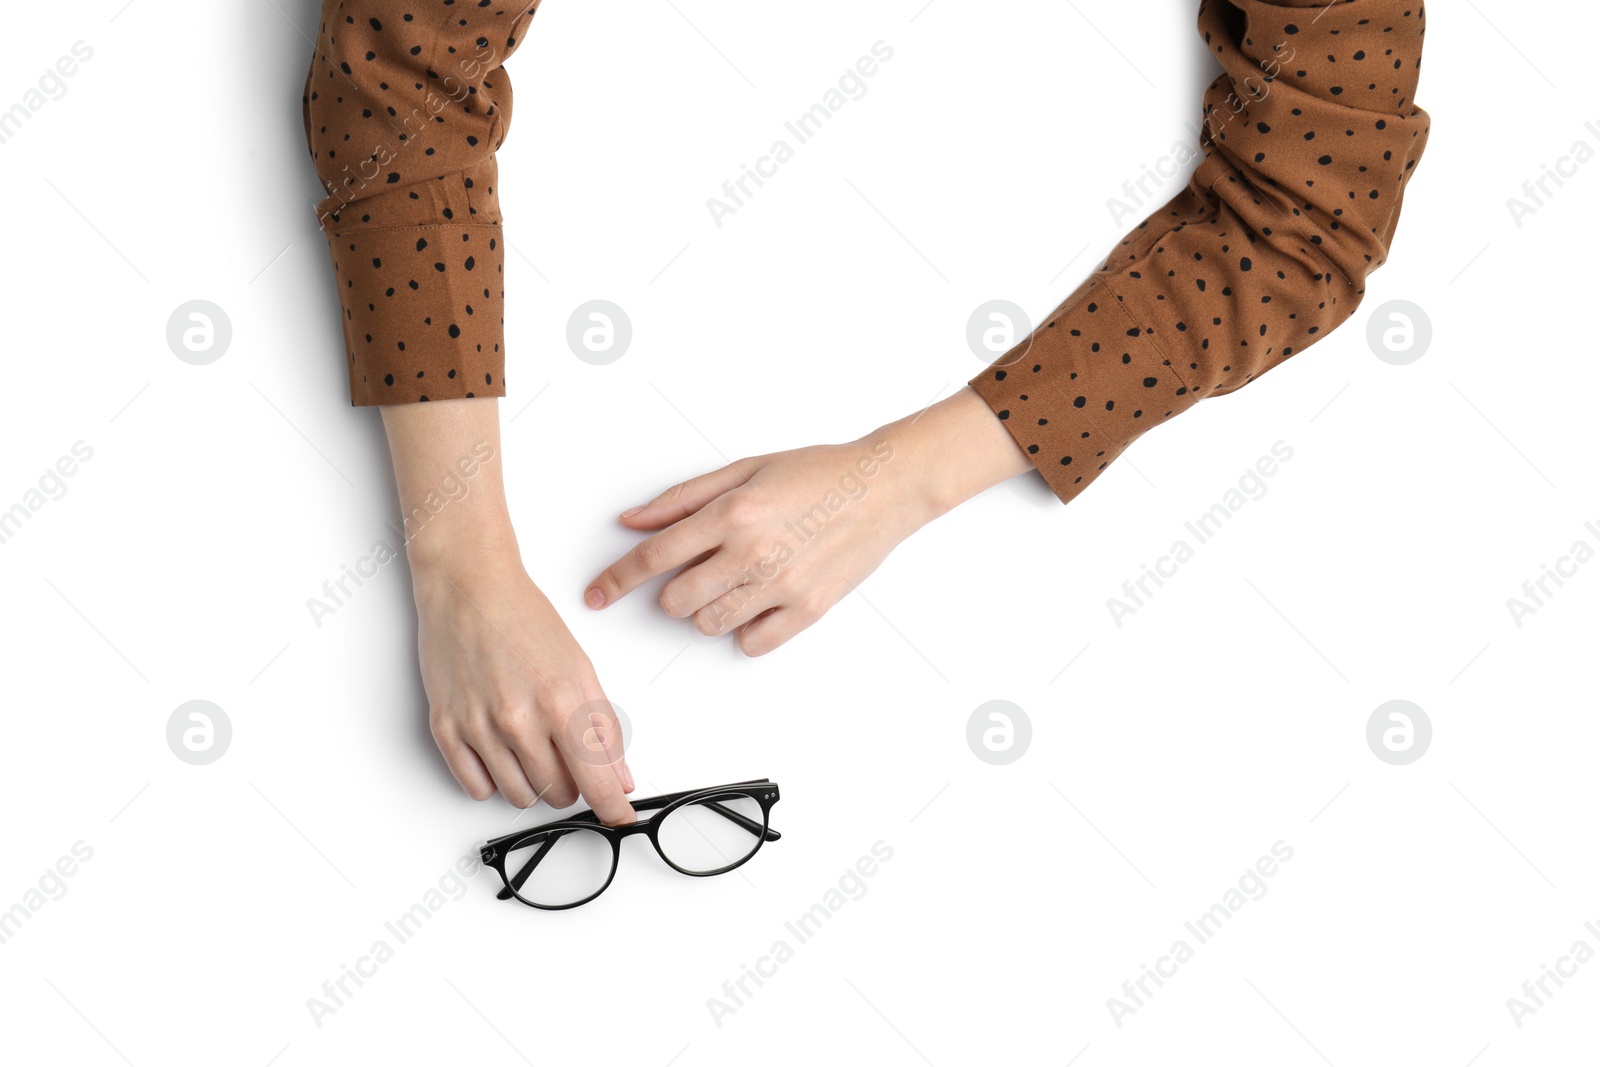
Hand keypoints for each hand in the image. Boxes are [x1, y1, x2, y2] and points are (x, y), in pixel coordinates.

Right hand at [414, 554, 636, 823]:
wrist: (469, 588)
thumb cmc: (525, 620)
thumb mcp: (580, 668)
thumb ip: (602, 728)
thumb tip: (619, 777)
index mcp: (561, 701)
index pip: (595, 781)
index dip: (613, 808)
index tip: (620, 817)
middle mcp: (519, 719)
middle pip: (558, 792)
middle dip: (572, 782)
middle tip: (566, 752)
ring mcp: (478, 726)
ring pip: (519, 796)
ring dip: (534, 783)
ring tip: (532, 746)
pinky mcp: (446, 729)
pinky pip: (476, 788)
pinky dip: (494, 781)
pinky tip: (501, 752)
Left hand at [584, 388, 1032, 654]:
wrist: (883, 487)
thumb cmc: (817, 472)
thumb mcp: (743, 470)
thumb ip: (682, 499)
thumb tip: (632, 520)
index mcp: (732, 513)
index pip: (653, 558)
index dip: (616, 579)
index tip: (596, 595)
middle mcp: (753, 552)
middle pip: (675, 602)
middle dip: (672, 592)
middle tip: (697, 572)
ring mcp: (782, 585)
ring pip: (710, 624)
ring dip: (708, 609)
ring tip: (736, 580)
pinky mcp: (808, 609)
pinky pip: (752, 643)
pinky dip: (745, 629)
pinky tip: (757, 602)